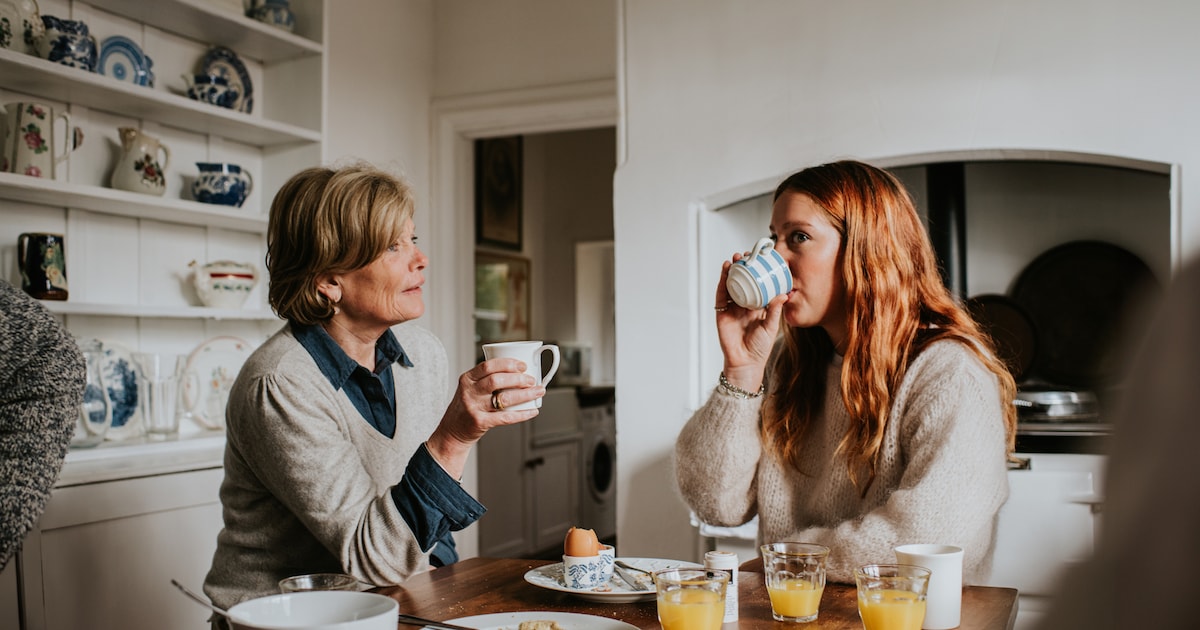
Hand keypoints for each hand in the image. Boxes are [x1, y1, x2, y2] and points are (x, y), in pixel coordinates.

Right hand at [425, 357, 543, 478]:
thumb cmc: (467, 407)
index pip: (488, 366)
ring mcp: (474, 408)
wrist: (452, 431)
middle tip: (531, 379)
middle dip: (518, 378)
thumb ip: (487, 380)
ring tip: (538, 391)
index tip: (522, 365)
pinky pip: (505, 418)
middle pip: (496, 380)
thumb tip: (520, 372)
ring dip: (525, 394)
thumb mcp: (470, 389)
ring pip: (503, 398)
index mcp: (467, 379)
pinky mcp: (480, 422)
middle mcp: (469, 392)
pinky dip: (522, 414)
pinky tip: (533, 411)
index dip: (507, 364)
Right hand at [714, 254, 786, 389]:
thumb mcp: (771, 326)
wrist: (746, 362)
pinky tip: (726, 270)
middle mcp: (744, 304)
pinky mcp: (721, 312)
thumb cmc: (760, 347)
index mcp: (757, 306)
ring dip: (732, 270)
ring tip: (736, 259)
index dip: (758, 272)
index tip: (762, 260)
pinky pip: (721, 294)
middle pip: (743, 281)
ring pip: (731, 284)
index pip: (757, 285)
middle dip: (744, 268)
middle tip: (747, 255)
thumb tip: (783, 294)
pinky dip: (723, 281)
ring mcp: (732, 307)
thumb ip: (775, 310)